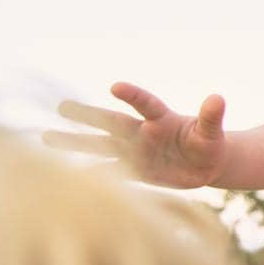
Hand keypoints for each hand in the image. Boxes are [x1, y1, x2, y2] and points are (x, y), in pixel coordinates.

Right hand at [42, 83, 227, 188]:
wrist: (205, 163)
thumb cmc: (209, 142)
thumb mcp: (212, 132)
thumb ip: (211, 117)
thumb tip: (217, 98)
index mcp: (162, 120)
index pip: (145, 105)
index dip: (133, 95)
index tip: (115, 86)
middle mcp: (143, 134)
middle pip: (111, 122)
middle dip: (88, 115)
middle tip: (60, 106)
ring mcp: (136, 153)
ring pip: (102, 146)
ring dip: (77, 143)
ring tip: (47, 137)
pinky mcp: (136, 172)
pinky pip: (112, 173)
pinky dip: (94, 176)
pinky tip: (70, 178)